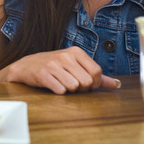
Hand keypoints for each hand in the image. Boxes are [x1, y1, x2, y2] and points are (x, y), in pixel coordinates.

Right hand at [6, 47, 120, 93]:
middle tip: (71, 84)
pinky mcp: (43, 74)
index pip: (97, 72)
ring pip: (74, 87)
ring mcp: (53, 65)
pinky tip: (52, 85)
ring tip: (61, 83)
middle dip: (81, 88)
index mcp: (75, 52)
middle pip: (87, 81)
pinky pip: (61, 91)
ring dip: (69, 90)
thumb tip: (118, 84)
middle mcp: (65, 56)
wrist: (26, 66)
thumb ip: (97, 76)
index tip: (86, 84)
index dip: (94, 83)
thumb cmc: (54, 66)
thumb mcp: (75, 66)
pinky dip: (58, 92)